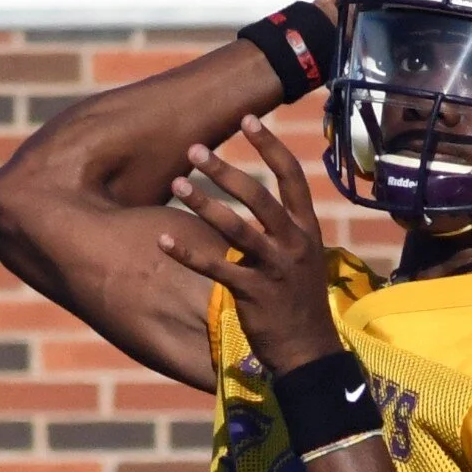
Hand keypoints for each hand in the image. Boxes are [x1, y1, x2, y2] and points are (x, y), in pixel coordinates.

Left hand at [157, 115, 337, 375]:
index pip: (292, 177)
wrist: (309, 353)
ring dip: (203, 202)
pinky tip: (162, 240)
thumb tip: (259, 200)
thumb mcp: (303, 259)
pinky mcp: (253, 293)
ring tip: (176, 183)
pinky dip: (187, 253)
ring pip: (236, 227)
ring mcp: (274, 269)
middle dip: (224, 170)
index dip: (271, 146)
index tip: (248, 119)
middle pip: (258, 196)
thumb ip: (284, 229)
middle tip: (193, 149)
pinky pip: (215, 268)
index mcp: (306, 230)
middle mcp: (293, 244)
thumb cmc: (300, 303)